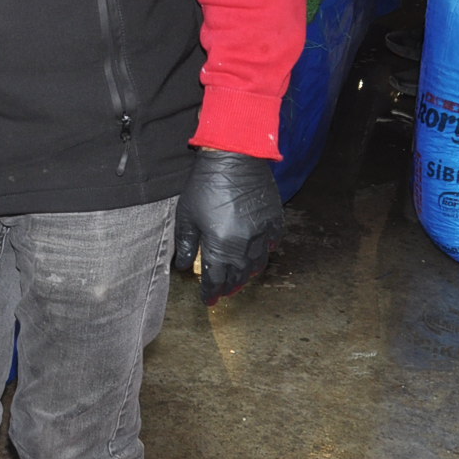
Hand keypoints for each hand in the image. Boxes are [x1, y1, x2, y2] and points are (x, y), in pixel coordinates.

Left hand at [173, 147, 284, 303]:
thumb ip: (187, 243)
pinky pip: (271, 244)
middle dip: (229, 286)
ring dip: (247, 274)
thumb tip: (184, 266)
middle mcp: (245, 245)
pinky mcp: (274, 220)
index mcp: (221, 246)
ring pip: (257, 264)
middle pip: (238, 275)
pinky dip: (264, 253)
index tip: (208, 300)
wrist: (235, 158)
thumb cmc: (206, 185)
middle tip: (223, 292)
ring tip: (239, 278)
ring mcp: (262, 233)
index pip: (216, 279)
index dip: (211, 292)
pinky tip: (259, 254)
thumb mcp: (187, 215)